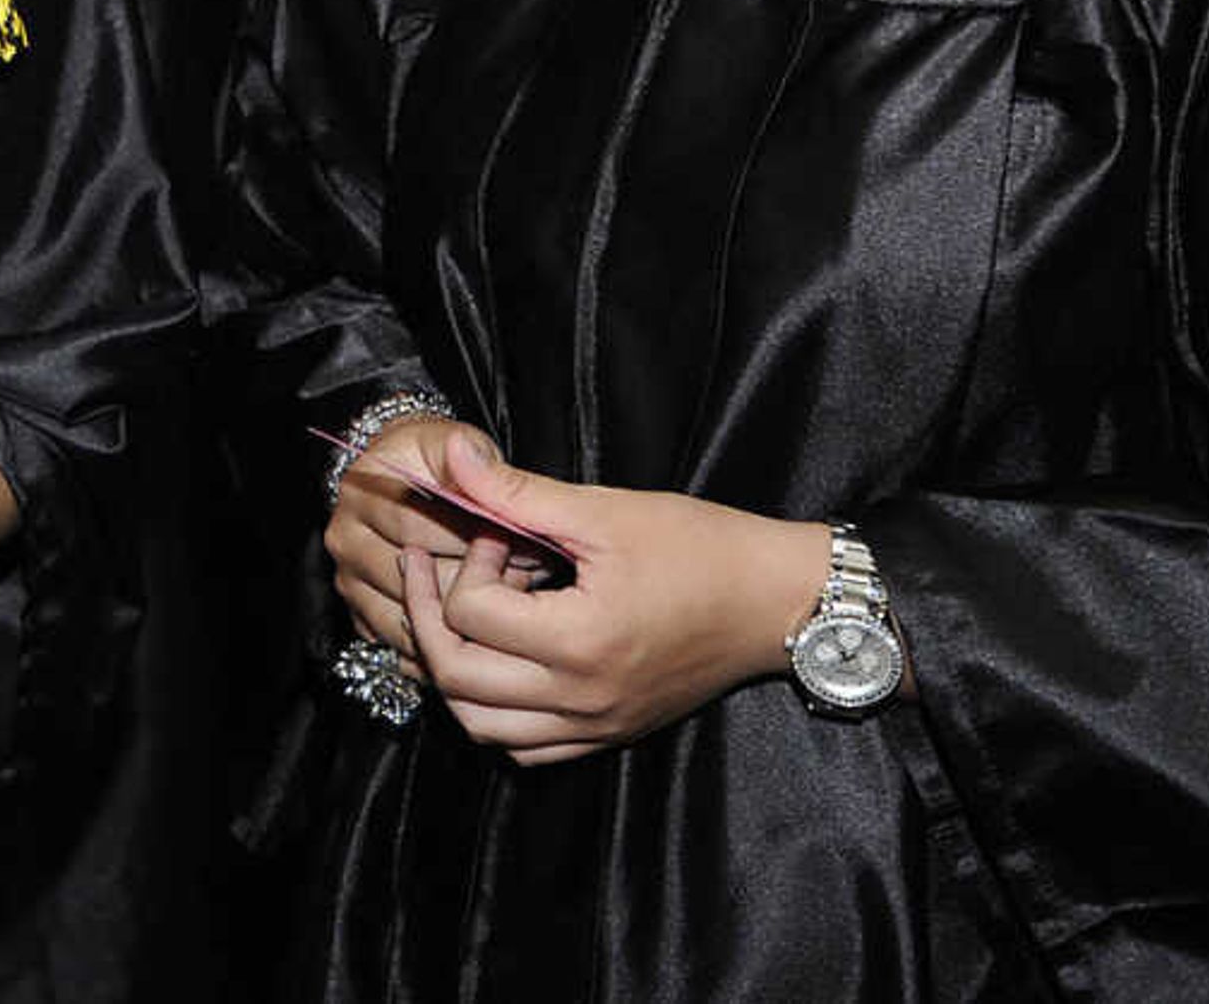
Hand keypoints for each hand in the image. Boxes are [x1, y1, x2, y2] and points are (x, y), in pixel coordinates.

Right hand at [322, 413, 508, 658]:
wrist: (402, 482)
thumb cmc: (434, 465)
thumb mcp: (453, 444)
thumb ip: (467, 456)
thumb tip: (469, 456)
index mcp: (362, 488)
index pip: (418, 522)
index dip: (474, 532)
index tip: (521, 537)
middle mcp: (346, 536)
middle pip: (419, 575)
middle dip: (477, 574)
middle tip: (526, 569)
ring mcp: (350, 579)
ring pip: (416, 616)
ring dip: (467, 610)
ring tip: (508, 592)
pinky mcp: (361, 615)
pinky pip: (408, 643)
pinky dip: (448, 639)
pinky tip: (480, 622)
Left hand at [392, 434, 825, 765]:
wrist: (777, 600)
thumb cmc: (703, 547)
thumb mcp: (607, 510)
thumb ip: (518, 492)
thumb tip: (449, 461)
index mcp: (580, 642)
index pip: (469, 615)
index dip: (468, 562)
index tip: (500, 532)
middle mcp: (581, 698)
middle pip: (457, 681)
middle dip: (431, 617)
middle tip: (438, 570)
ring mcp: (595, 725)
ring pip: (482, 728)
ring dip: (456, 672)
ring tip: (468, 617)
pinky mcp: (609, 734)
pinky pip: (526, 747)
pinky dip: (496, 711)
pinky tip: (506, 660)